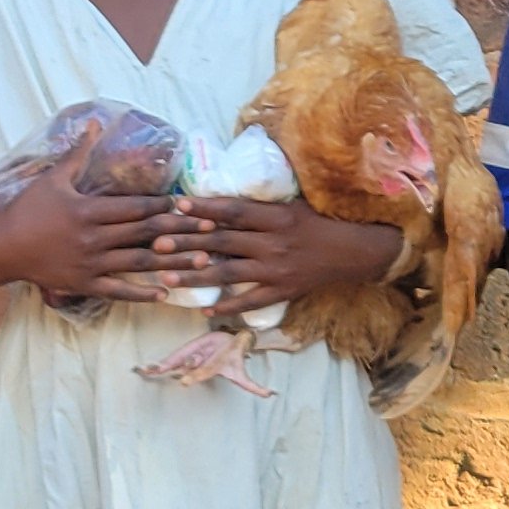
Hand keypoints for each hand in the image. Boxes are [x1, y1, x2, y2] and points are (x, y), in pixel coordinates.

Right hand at [0, 155, 191, 304]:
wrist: (1, 248)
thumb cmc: (26, 210)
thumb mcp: (53, 178)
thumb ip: (79, 152)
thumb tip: (95, 122)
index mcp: (89, 210)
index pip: (136, 207)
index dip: (165, 205)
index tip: (190, 204)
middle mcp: (95, 238)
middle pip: (145, 233)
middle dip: (181, 230)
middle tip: (210, 229)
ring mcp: (91, 263)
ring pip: (139, 262)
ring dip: (172, 261)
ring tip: (200, 260)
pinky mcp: (84, 283)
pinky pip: (118, 290)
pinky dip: (141, 293)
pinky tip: (165, 292)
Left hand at [158, 195, 405, 310]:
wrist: (352, 252)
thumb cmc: (315, 223)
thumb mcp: (290, 205)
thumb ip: (257, 205)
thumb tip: (216, 199)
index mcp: (276, 217)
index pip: (233, 211)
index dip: (204, 207)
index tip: (176, 205)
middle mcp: (273, 243)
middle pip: (222, 242)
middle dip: (187, 243)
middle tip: (156, 244)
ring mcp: (276, 270)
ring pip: (228, 273)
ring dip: (195, 276)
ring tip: (166, 277)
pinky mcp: (281, 291)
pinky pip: (250, 301)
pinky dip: (227, 306)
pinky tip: (203, 309)